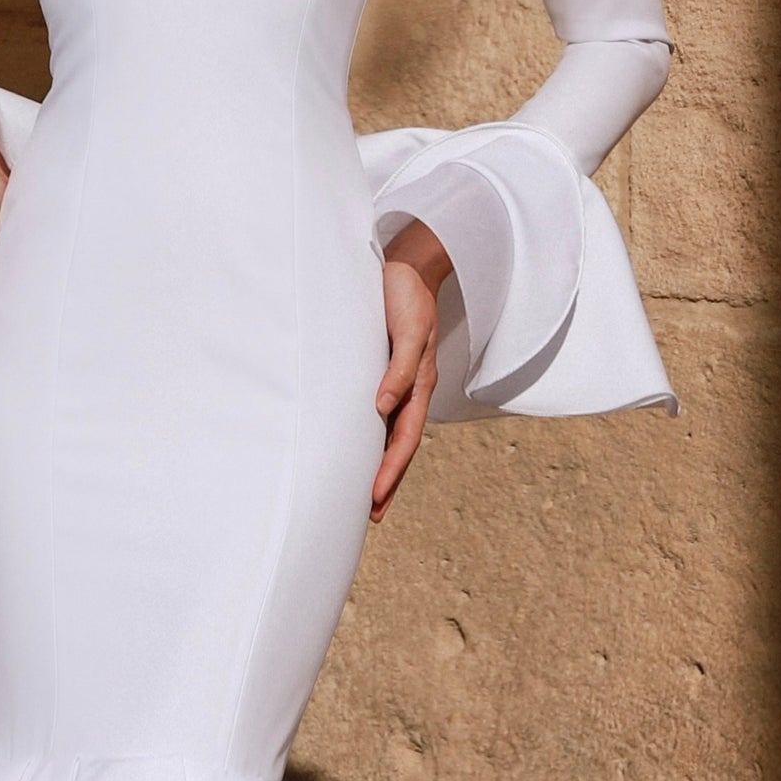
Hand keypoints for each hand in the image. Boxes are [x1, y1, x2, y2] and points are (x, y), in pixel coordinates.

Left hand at [372, 220, 451, 520]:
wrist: (410, 266)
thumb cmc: (408, 295)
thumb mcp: (408, 331)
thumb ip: (398, 368)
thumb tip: (382, 406)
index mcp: (419, 384)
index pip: (404, 439)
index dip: (389, 471)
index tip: (373, 499)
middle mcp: (411, 389)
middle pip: (400, 446)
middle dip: (388, 481)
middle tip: (370, 515)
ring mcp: (399, 382)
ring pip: (391, 434)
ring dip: (381, 465)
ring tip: (367, 496)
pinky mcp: (385, 371)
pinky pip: (381, 414)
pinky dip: (373, 437)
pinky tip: (360, 449)